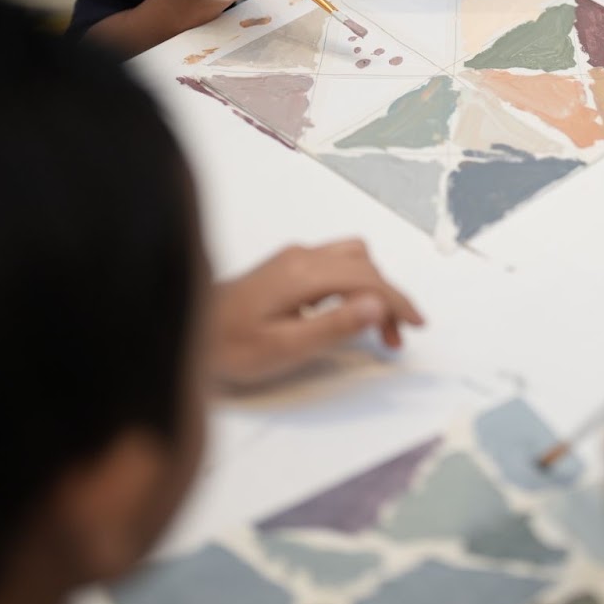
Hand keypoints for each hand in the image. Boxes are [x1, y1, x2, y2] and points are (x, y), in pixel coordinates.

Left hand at [208, 240, 424, 389]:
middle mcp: (301, 256)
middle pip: (364, 265)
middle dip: (388, 299)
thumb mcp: (285, 347)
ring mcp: (293, 257)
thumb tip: (379, 304)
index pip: (368, 279)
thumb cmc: (230, 346)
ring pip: (352, 258)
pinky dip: (354, 283)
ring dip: (373, 287)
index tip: (417, 325)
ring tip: (377, 326)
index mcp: (303, 274)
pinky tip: (347, 311)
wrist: (186, 328)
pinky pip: (335, 263)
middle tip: (396, 339)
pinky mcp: (286, 265)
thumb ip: (334, 325)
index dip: (398, 301)